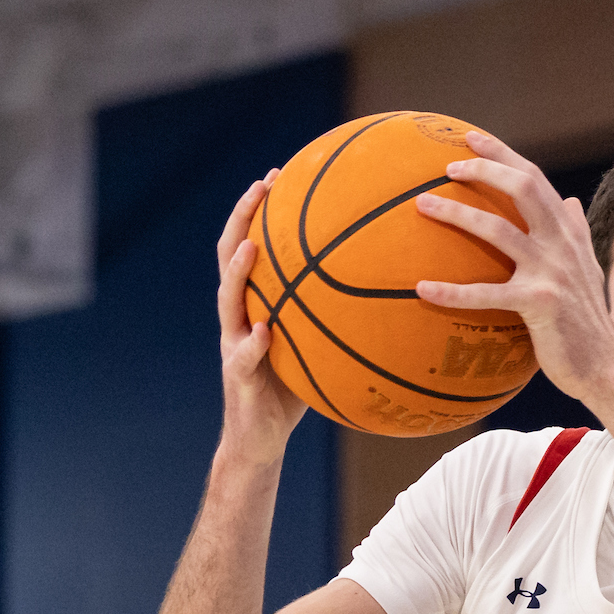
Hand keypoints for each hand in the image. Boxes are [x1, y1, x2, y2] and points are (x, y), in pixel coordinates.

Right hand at [216, 170, 310, 467]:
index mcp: (254, 304)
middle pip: (230, 257)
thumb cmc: (293, 389)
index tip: (277, 174)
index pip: (251, 246)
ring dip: (238, 272)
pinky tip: (266, 330)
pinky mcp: (238, 377)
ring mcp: (233, 344)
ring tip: (252, 247)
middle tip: (261, 185)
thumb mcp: (315, 345)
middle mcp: (238, 316)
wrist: (260, 439)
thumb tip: (386, 291)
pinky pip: (243, 356)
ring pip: (227, 300)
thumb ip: (333, 317)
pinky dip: (253, 342)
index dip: (258, 211)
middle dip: (242, 218)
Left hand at [414, 130, 613, 405]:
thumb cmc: (589, 322)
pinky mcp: (540, 304)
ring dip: (458, 213)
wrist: (606, 366)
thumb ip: (577, 233)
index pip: (535, 180)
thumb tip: (570, 200)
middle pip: (522, 188)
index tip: (470, 138)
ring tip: (422, 205)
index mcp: (568, 234)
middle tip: (447, 167)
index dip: (503, 155)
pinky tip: (421, 289)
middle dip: (485, 169)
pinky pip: (486, 294)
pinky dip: (452, 291)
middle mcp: (562, 245)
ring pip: (498, 230)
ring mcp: (552, 272)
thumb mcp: (588, 269)